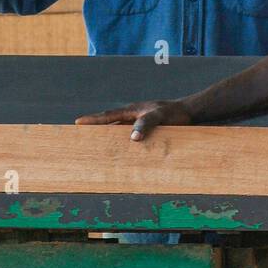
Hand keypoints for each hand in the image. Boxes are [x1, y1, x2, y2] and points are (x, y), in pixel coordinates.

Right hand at [76, 99, 191, 140]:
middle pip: (109, 125)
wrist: (189, 113)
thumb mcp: (160, 116)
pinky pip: (131, 140)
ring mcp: (138, 125)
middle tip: (80, 139)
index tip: (77, 123)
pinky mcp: (146, 132)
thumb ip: (146, 124)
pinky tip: (122, 156)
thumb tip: (132, 138)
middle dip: (95, 131)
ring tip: (96, 151)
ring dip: (109, 141)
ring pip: (119, 134)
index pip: (108, 116)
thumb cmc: (174, 112)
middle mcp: (132, 118)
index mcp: (131, 111)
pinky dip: (124, 147)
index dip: (92, 120)